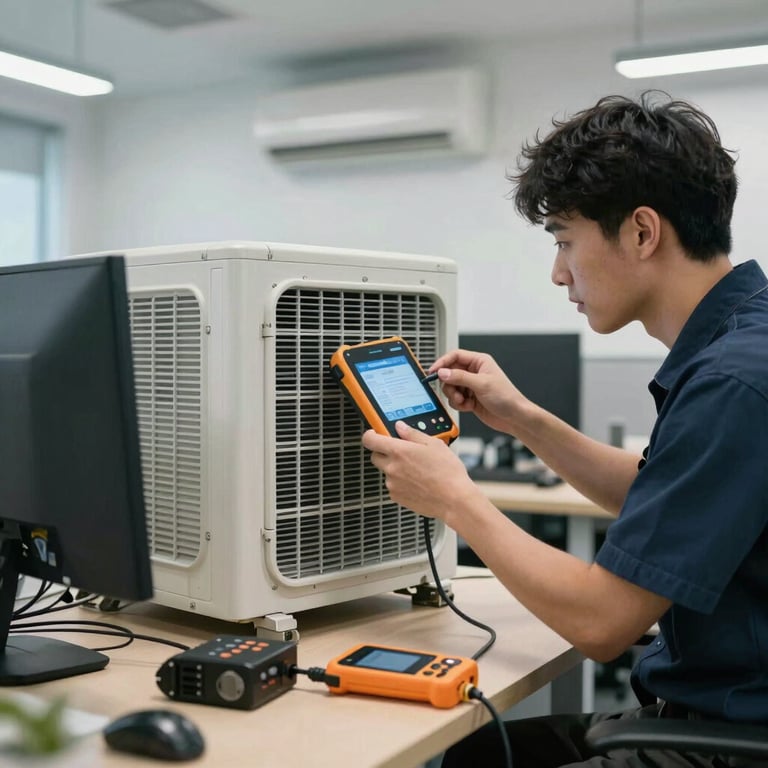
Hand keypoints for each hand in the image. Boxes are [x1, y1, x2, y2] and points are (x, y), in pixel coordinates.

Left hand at [362, 422, 477, 521]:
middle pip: (375, 456)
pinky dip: (401, 483)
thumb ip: (413, 433)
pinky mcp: (397, 497)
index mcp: (399, 451)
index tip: (375, 434)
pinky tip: (417, 482)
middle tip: (402, 452)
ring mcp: (393, 484)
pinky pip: (393, 486)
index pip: (370, 439)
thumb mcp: (434, 444)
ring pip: (386, 472)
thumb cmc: (447, 473)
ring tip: (417, 470)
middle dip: (384, 452)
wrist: (454, 500)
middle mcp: (392, 468)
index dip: (371, 434)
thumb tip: (400, 427)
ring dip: (395, 468)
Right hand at [429, 349, 528, 434]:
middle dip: (449, 385)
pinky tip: (468, 406)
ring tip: (463, 401)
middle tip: (455, 392)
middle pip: (449, 373)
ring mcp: (471, 386)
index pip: (455, 356)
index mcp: (479, 362)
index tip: (433, 371)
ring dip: (454, 396)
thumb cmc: (507, 397)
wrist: (514, 417)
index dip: (442, 363)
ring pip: (450, 387)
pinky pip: (454, 399)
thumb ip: (460, 377)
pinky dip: (458, 404)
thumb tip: (442, 372)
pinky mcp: (469, 398)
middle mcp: (474, 372)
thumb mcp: (481, 384)